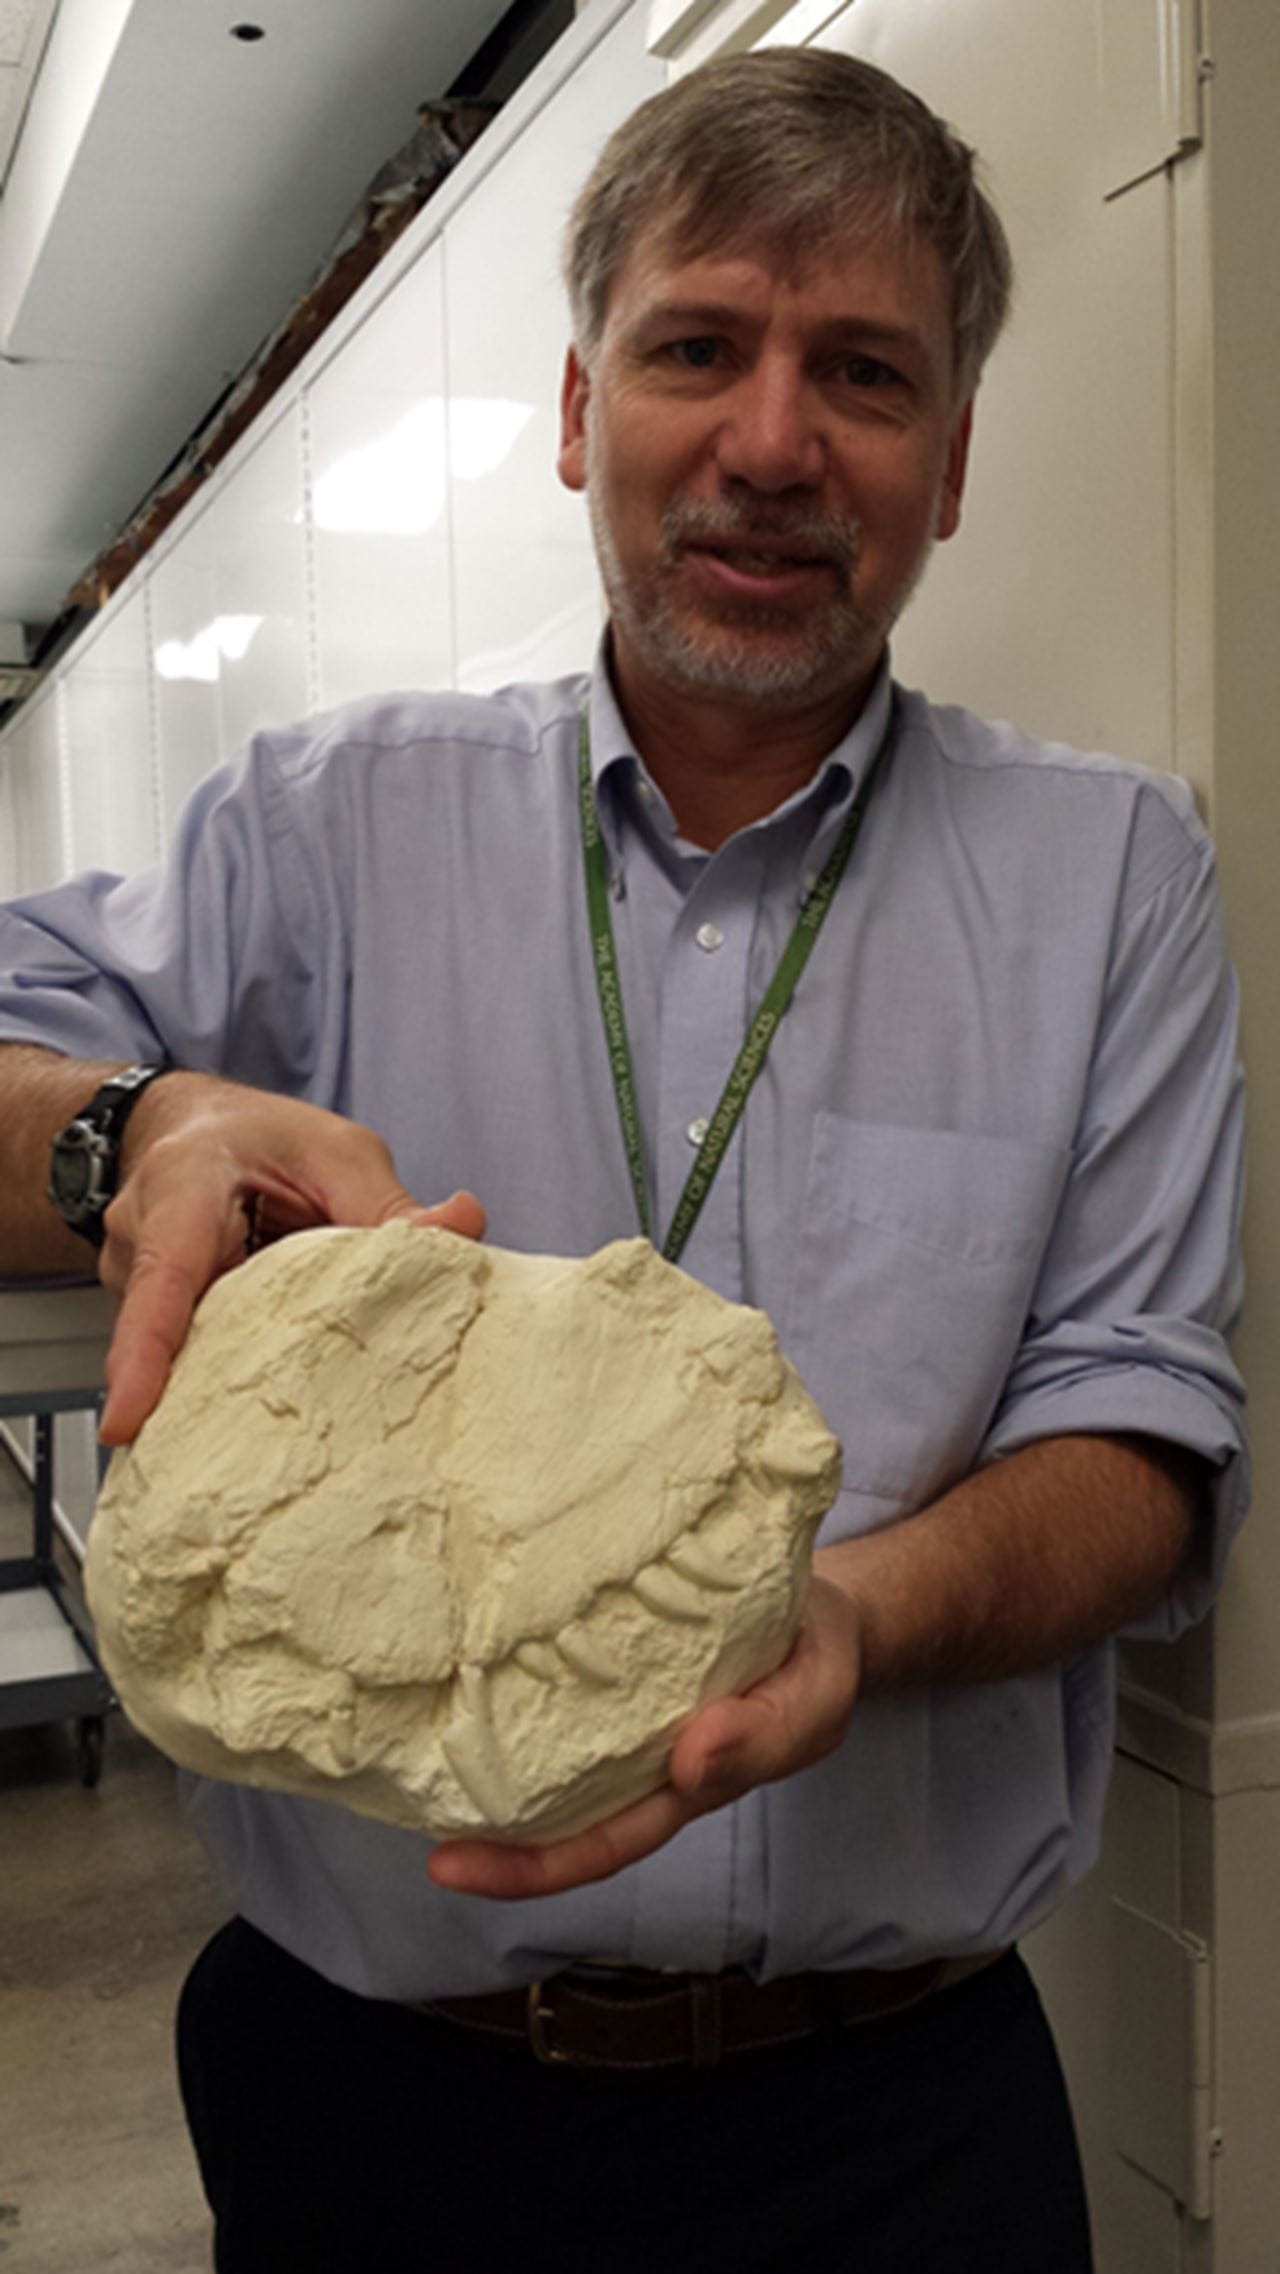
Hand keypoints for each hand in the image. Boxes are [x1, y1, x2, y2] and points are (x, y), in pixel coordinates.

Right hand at [97, 1072, 483, 1443]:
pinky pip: (202, 1355)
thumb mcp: (333, 1150)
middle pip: (181, 1340)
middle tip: (308, 1412)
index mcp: (179, 1195)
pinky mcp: (158, 1324)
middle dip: (236, 1385)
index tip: (127, 1422)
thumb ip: (390, 1201)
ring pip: (195, 1355)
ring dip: (252, 1373)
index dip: (143, 1358)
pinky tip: (287, 1373)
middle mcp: (140, 1250)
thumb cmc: (250, 1137)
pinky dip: (249, 1367)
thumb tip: (463, 1225)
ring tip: (310, 1372)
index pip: (161, 1284)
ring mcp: (137, 1293)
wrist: (186, 1132)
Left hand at [426, 1566, 862, 1900]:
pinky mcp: (612, 1656)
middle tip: (423, 1852)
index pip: (603, 1841)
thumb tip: (689, 1764)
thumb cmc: (815, 1654)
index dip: (532, 1867)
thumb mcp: (815, 1697)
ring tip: (409, 1763)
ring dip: (484, 1770)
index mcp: (686, 1782)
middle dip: (494, 1844)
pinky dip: (508, 1691)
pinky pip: (556, 1686)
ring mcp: (625, 1713)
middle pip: (562, 1820)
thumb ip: (767, 1737)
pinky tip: (460, 1670)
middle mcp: (643, 1760)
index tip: (451, 1867)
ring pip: (550, 1763)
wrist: (818, 1597)